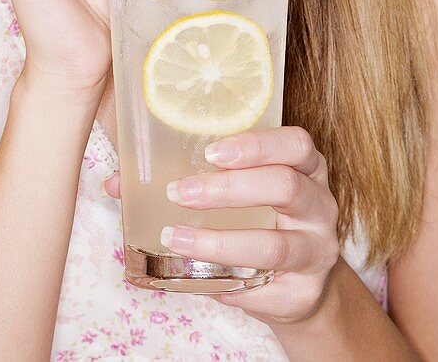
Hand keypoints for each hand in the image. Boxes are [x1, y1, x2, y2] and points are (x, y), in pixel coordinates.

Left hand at [103, 126, 339, 327]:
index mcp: (305, 167)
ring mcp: (317, 250)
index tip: (212, 150)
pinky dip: (228, 285)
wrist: (299, 287)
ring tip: (177, 238)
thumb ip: (189, 177)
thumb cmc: (259, 222)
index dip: (256, 144)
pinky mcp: (304, 293)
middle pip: (285, 187)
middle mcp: (319, 204)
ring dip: (220, 242)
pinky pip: (264, 290)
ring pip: (275, 246)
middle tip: (181, 192)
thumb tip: (118, 182)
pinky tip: (199, 280)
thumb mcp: (239, 193)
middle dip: (228, 189)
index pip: (295, 144)